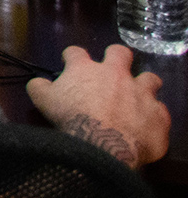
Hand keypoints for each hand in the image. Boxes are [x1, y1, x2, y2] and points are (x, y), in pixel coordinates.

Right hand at [26, 45, 169, 167]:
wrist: (104, 144)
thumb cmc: (71, 119)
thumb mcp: (43, 101)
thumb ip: (39, 87)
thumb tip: (38, 82)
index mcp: (85, 70)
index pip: (76, 52)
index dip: (72, 56)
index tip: (69, 62)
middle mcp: (116, 74)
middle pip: (120, 53)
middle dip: (116, 57)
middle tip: (111, 69)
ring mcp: (141, 92)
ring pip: (150, 78)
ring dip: (144, 85)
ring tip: (138, 96)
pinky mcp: (158, 113)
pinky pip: (160, 111)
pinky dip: (152, 117)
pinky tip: (145, 126)